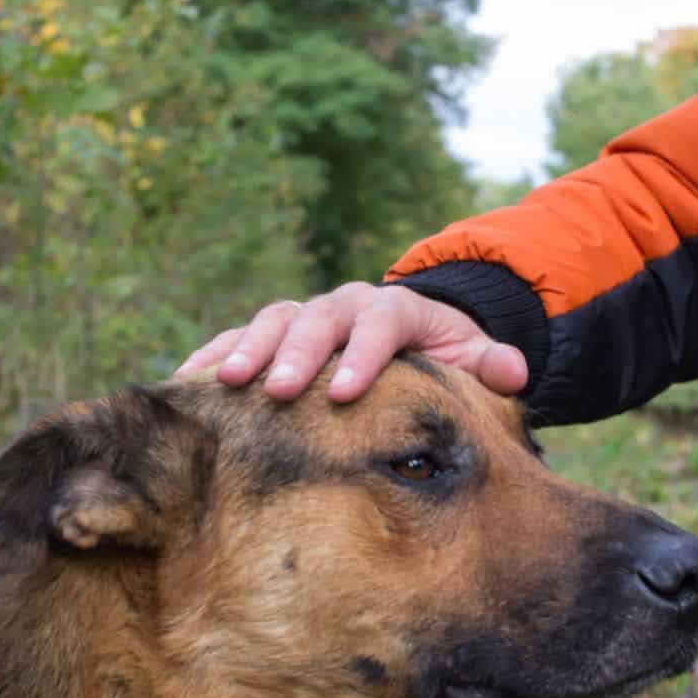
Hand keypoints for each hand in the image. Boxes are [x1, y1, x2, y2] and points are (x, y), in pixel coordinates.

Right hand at [176, 282, 527, 402]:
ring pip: (271, 323)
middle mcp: (343, 304)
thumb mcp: (472, 355)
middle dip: (294, 354)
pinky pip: (237, 339)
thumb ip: (491, 364)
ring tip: (226, 386)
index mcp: (394, 310)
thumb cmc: (438, 355)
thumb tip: (514, 371)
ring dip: (246, 351)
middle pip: (316, 321)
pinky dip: (212, 356)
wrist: (407, 333)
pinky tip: (184, 385)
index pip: (378, 324)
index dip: (360, 356)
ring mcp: (304, 317)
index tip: (344, 393)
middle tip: (274, 391)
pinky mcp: (273, 334)